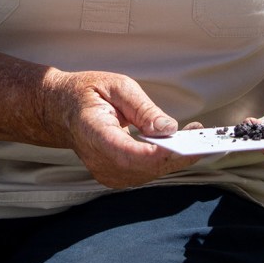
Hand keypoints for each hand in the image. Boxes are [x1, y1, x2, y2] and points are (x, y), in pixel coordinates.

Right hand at [41, 68, 203, 188]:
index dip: (159, 153)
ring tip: (195, 138)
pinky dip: (164, 161)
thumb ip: (142, 108)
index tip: (186, 142)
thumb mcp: (117, 86)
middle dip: (178, 155)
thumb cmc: (87, 93)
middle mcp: (98, 160)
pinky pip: (144, 173)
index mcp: (93, 133)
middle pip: (145, 168)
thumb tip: (168, 129)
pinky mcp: (114, 176)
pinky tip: (177, 147)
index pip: (129, 154)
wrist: (61, 110)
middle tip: (202, 136)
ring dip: (174, 159)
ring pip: (149, 174)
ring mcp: (105, 173)